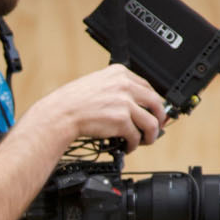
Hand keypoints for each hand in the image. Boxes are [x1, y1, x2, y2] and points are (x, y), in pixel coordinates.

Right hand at [33, 64, 169, 147]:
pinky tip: (127, 146)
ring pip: (151, 122)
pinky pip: (136, 136)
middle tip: (156, 127)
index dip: (153, 102)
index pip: (148, 86)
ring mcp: (124, 103)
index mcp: (119, 73)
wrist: (60, 114)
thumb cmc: (72, 101)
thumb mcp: (97, 83)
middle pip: (156, 103)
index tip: (154, 110)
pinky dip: (134, 144)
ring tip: (145, 141)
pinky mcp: (121, 121)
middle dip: (159, 118)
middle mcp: (124, 85)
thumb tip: (134, 103)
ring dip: (150, 135)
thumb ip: (117, 88)